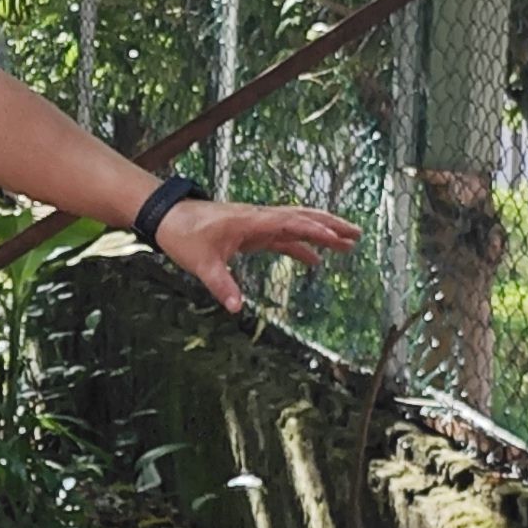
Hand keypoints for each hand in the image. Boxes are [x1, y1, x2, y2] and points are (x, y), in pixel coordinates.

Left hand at [151, 193, 362, 312]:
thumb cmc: (184, 236)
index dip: (313, 231)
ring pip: (297, 225)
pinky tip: (316, 261)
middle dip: (331, 225)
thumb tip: (236, 309)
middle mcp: (260, 218)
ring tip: (349, 243)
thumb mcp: (202, 264)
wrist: (169, 217)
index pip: (289, 223)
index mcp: (252, 221)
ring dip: (322, 233)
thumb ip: (221, 286)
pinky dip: (301, 247)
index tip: (335, 239)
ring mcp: (258, 224)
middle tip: (358, 234)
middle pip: (303, 217)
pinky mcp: (253, 232)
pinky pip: (284, 238)